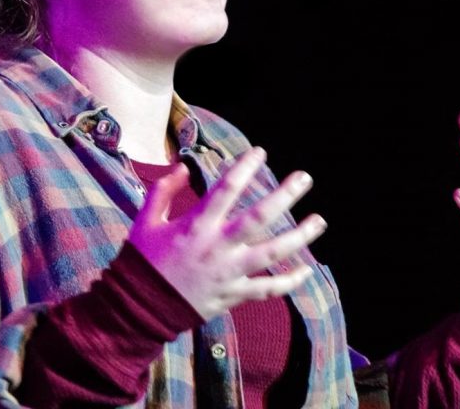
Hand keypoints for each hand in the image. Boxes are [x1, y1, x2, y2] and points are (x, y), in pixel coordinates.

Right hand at [127, 146, 326, 320]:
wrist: (139, 308)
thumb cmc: (143, 260)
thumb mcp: (146, 220)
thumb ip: (164, 190)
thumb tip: (184, 167)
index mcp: (195, 225)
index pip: (226, 189)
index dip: (245, 167)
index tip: (260, 151)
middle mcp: (216, 247)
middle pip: (258, 218)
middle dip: (284, 196)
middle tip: (304, 178)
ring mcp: (227, 272)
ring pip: (272, 253)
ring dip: (299, 236)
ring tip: (320, 220)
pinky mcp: (232, 295)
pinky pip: (267, 289)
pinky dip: (289, 282)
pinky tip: (307, 270)